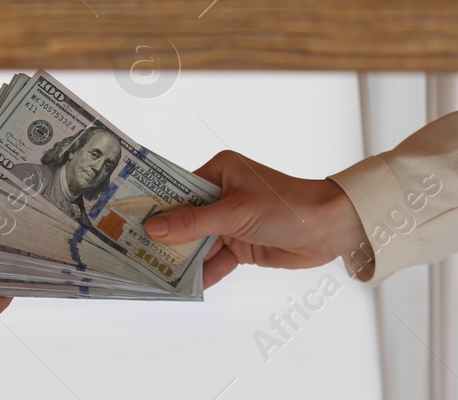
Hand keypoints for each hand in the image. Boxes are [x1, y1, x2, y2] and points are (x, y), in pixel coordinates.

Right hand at [142, 151, 369, 288]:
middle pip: (185, 218)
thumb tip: (155, 228)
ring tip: (153, 273)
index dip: (155, 205)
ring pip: (198, 242)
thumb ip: (195, 222)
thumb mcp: (236, 212)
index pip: (178, 188)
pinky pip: (215, 260)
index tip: (128, 218)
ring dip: (181, 258)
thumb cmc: (287, 206)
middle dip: (165, 237)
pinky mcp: (241, 245)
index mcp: (219, 172)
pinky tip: (184, 285)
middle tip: (134, 251)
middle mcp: (222, 195)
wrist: (329, 229)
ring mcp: (231, 222)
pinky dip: (202, 273)